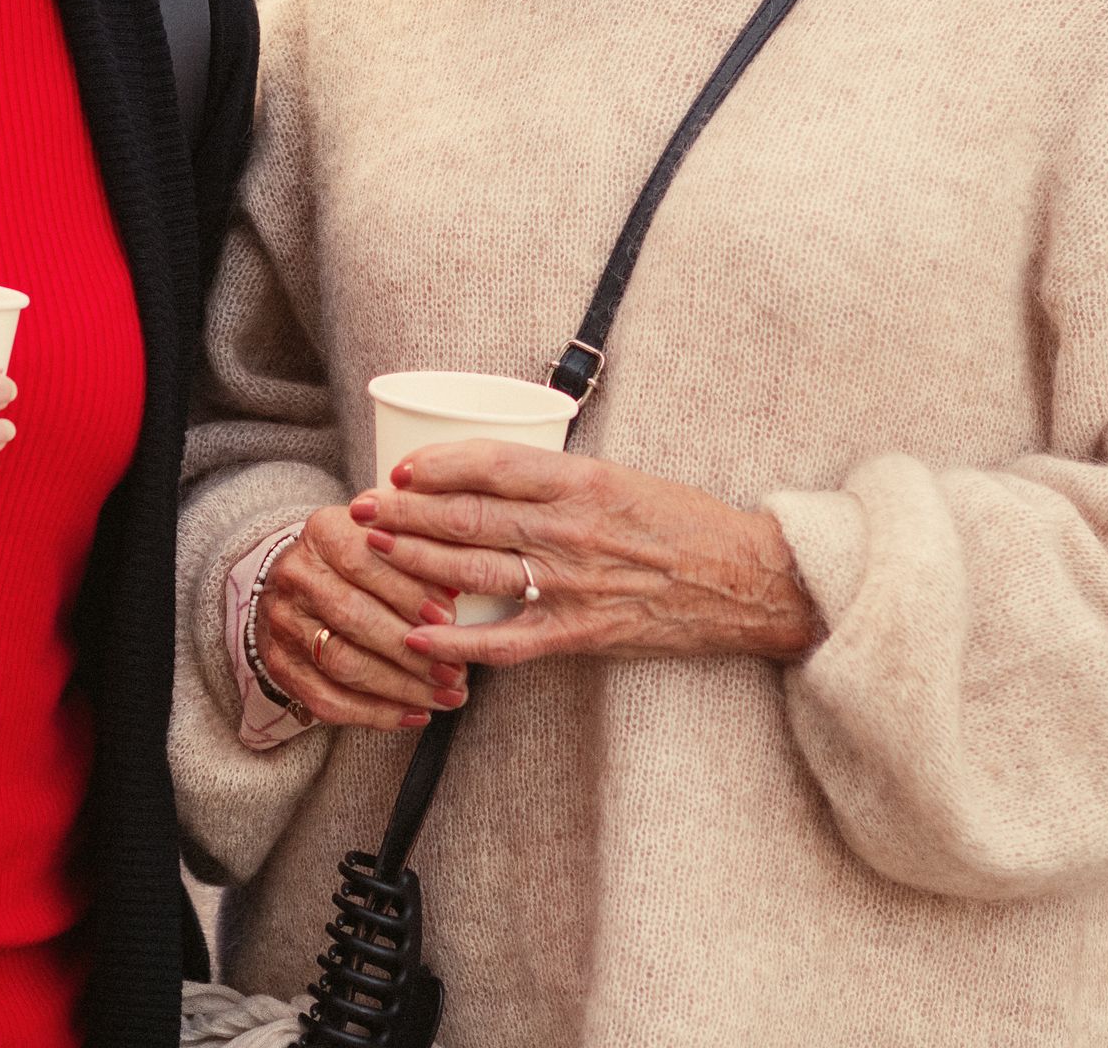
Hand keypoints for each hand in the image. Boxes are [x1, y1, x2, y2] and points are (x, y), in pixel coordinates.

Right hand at [251, 504, 466, 731]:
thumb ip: (417, 555)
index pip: (362, 561)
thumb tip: (461, 586)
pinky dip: (376, 713)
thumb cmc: (360, 562)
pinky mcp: (282, 667)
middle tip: (456, 670)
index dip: (407, 591)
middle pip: (353, 617)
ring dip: (402, 686)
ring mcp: (284, 625)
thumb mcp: (385, 541)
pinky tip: (415, 714)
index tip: (449, 617)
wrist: (299, 584)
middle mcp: (297, 577)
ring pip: (344, 664)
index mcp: (323, 534)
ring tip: (446, 695)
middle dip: (411, 649)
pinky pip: (328, 699)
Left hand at [355, 443, 822, 673]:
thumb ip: (561, 479)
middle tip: (361, 508)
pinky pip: (506, 641)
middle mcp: (572, 529)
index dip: (436, 465)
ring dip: (416, 564)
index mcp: (583, 480)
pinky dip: (456, 644)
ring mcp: (574, 584)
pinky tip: (417, 641)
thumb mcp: (623, 477)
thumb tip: (492, 473)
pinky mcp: (582, 633)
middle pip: (468, 517)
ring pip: (475, 573)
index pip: (490, 464)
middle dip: (405, 513)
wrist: (746, 581)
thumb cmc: (685, 523)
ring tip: (375, 553)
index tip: (401, 469)